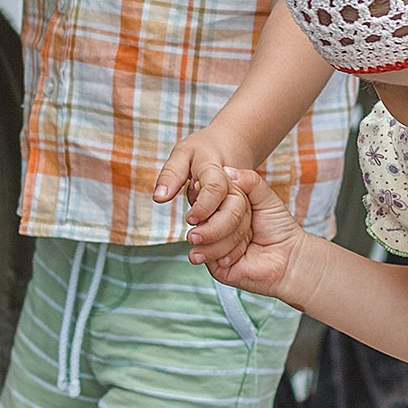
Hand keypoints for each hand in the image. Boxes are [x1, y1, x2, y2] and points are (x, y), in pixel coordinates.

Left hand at [155, 129, 252, 266]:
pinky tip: (220, 262)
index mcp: (216, 170)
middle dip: (215, 229)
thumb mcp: (183, 154)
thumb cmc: (200, 151)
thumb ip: (171, 175)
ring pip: (242, 225)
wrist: (230, 145)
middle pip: (234, 210)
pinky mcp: (247, 210)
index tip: (189, 220)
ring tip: (198, 256)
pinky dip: (234, 248)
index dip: (204, 205)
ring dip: (223, 244)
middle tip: (192, 240)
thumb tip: (159, 197)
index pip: (215, 187)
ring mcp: (244, 200)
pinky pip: (245, 231)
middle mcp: (234, 187)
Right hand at [202, 167, 310, 299]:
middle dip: (214, 222)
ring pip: (202, 238)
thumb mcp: (265, 197)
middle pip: (201, 219)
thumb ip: (249, 180)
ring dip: (221, 239)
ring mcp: (213, 246)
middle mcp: (215, 226)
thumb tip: (227, 170)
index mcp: (224, 209)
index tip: (216, 198)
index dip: (209, 200)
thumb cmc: (279, 227)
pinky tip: (233, 257)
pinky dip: (222, 253)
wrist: (290, 256)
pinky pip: (208, 255)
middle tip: (235, 224)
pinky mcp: (216, 266)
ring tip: (244, 242)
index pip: (205, 201)